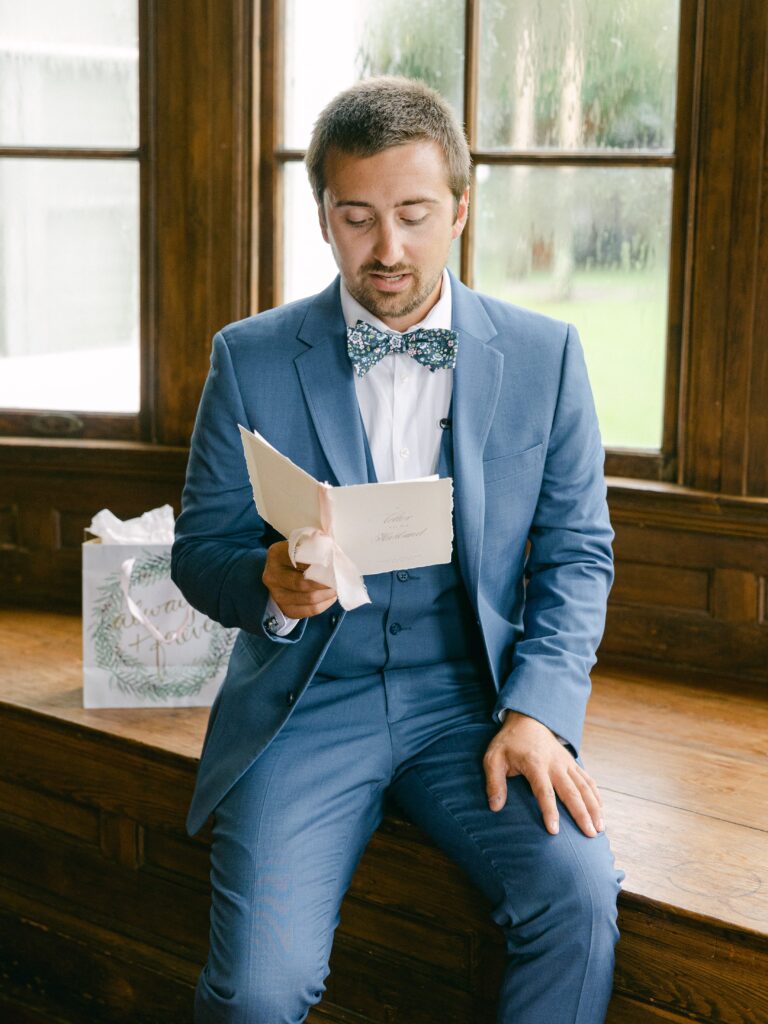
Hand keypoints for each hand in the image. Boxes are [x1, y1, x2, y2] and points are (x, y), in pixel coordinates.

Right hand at [262, 540, 336, 618]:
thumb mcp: (300, 545)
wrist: (280, 572)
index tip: (332, 564)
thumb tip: (331, 548)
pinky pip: (308, 611)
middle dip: (323, 583)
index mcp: (276, 554)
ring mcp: (276, 594)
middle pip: (302, 583)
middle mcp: (272, 575)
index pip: (299, 560)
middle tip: (336, 580)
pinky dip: (323, 605)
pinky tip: (329, 597)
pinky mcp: (284, 608)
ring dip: (326, 595)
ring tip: (335, 588)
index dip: (317, 564)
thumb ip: (313, 545)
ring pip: (307, 599)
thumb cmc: (295, 556)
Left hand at [483, 711, 603, 837]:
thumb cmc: (509, 742)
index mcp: (535, 764)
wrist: (527, 720)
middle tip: (590, 835)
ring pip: (584, 787)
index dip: (549, 811)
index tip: (554, 831)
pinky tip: (600, 811)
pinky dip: (596, 795)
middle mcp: (554, 764)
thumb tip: (495, 807)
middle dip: (582, 814)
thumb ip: (494, 783)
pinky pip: (587, 779)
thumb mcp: (493, 758)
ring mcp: (566, 763)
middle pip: (571, 792)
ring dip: (593, 807)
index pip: (544, 791)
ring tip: (599, 828)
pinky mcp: (572, 762)